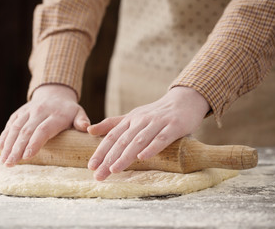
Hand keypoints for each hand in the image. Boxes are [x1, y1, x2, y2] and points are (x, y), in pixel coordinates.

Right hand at [0, 84, 89, 166]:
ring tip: (4, 160)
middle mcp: (40, 111)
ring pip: (16, 128)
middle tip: (10, 164)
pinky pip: (11, 123)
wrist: (55, 94)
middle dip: (17, 148)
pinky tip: (0, 148)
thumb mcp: (79, 113)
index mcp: (56, 115)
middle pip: (26, 131)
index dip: (35, 143)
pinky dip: (5, 135)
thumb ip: (82, 121)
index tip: (27, 156)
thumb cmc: (69, 111)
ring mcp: (28, 111)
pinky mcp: (19, 112)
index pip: (43, 130)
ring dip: (8, 144)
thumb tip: (86, 128)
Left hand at [87, 86, 209, 180]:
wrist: (184, 101)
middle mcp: (141, 120)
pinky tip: (143, 157)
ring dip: (125, 155)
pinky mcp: (174, 126)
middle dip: (109, 159)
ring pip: (139, 140)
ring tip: (114, 169)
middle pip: (122, 141)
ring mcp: (157, 123)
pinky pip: (161, 138)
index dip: (101, 151)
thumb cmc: (156, 113)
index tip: (91, 166)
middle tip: (99, 175)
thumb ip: (113, 124)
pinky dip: (152, 147)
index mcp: (130, 120)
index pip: (112, 137)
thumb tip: (89, 130)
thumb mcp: (133, 116)